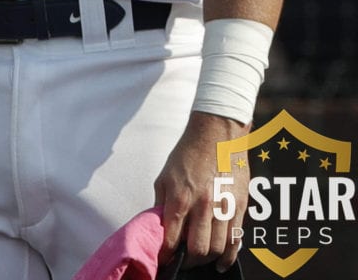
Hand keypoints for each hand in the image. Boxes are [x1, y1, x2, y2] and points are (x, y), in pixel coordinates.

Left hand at [156, 111, 247, 270]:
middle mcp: (203, 206)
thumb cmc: (187, 154)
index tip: (164, 260)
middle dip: (188, 261)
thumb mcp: (164, 177)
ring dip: (207, 260)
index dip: (167, 254)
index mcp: (180, 198)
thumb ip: (162, 205)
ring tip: (198, 261)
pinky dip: (229, 256)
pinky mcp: (241, 207)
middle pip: (198, 249)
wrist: (216, 135)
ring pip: (219, 248)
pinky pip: (237, 240)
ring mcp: (224, 208)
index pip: (172, 239)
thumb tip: (158, 227)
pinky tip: (221, 263)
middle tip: (182, 262)